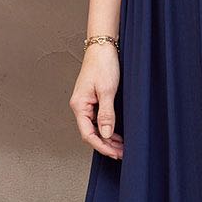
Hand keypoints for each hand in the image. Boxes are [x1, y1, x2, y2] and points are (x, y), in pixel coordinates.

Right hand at [70, 42, 122, 157]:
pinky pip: (98, 120)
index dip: (101, 146)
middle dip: (106, 145)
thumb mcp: (107, 91)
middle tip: (121, 153)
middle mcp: (80, 106)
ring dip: (107, 138)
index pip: (88, 134)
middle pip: (91, 133)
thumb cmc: (103, 65)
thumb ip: (106, 114)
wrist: (102, 47)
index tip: (114, 153)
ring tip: (121, 147)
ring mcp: (86, 104)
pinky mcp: (93, 100)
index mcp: (79, 105)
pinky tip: (117, 134)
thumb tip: (106, 134)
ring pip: (95, 128)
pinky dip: (107, 129)